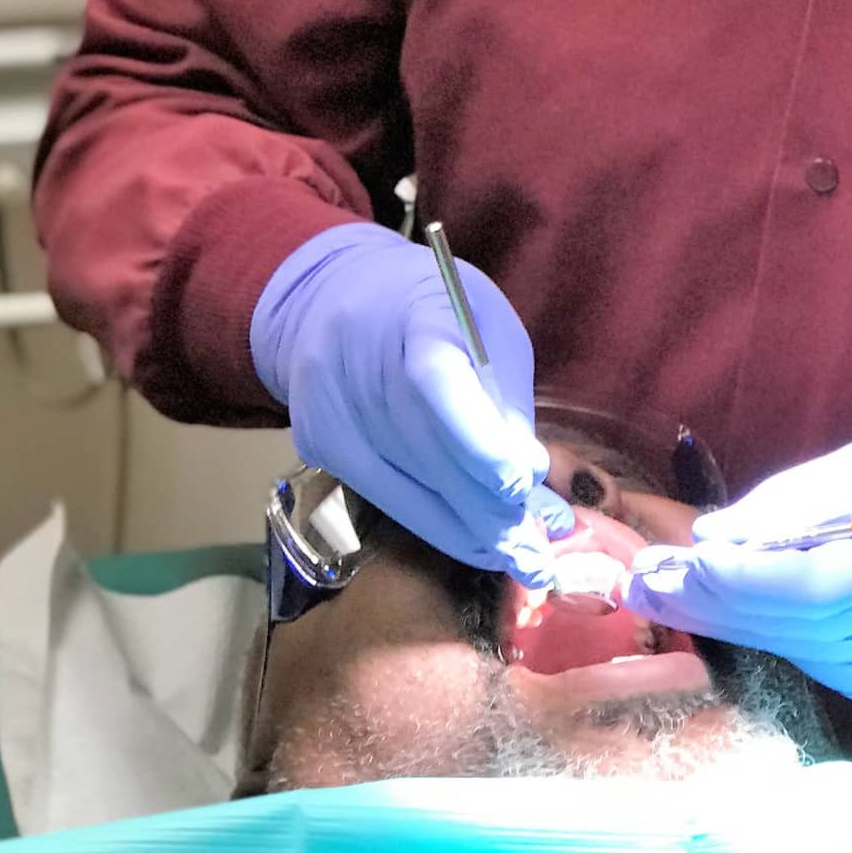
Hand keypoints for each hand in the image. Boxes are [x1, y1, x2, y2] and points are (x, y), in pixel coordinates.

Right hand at [250, 223, 568, 583]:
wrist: (335, 295)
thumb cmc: (433, 311)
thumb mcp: (488, 331)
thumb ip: (505, 398)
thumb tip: (528, 479)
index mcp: (411, 313)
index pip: (437, 379)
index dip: (477, 438)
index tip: (520, 484)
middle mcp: (355, 359)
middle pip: (421, 448)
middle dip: (483, 507)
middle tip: (537, 549)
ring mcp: (326, 404)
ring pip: (400, 486)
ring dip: (462, 530)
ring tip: (516, 557)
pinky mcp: (315, 442)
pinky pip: (380, 493)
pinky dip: (429, 521)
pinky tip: (469, 539)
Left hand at [623, 436, 851, 701]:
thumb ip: (797, 502)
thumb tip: (716, 534)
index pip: (817, 588)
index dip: (743, 579)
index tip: (680, 562)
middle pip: (789, 625)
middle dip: (708, 599)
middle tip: (639, 577)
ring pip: (786, 645)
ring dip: (718, 617)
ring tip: (655, 588)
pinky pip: (801, 653)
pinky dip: (755, 628)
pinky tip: (711, 605)